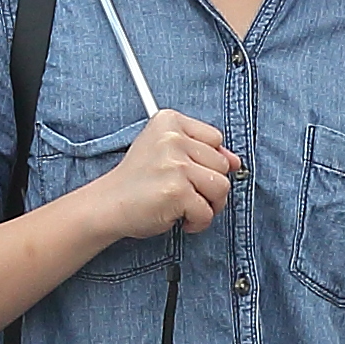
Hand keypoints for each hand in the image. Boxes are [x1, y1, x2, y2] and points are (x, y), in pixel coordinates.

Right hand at [79, 111, 237, 245]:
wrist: (108, 205)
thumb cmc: (138, 181)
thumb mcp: (167, 154)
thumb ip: (202, 152)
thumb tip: (236, 161)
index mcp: (168, 121)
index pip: (216, 139)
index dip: (206, 162)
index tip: (187, 173)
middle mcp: (172, 138)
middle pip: (222, 164)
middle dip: (210, 186)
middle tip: (186, 195)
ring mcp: (175, 164)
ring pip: (221, 187)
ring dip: (208, 205)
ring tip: (187, 207)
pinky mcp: (177, 191)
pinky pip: (208, 211)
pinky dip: (197, 222)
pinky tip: (180, 219)